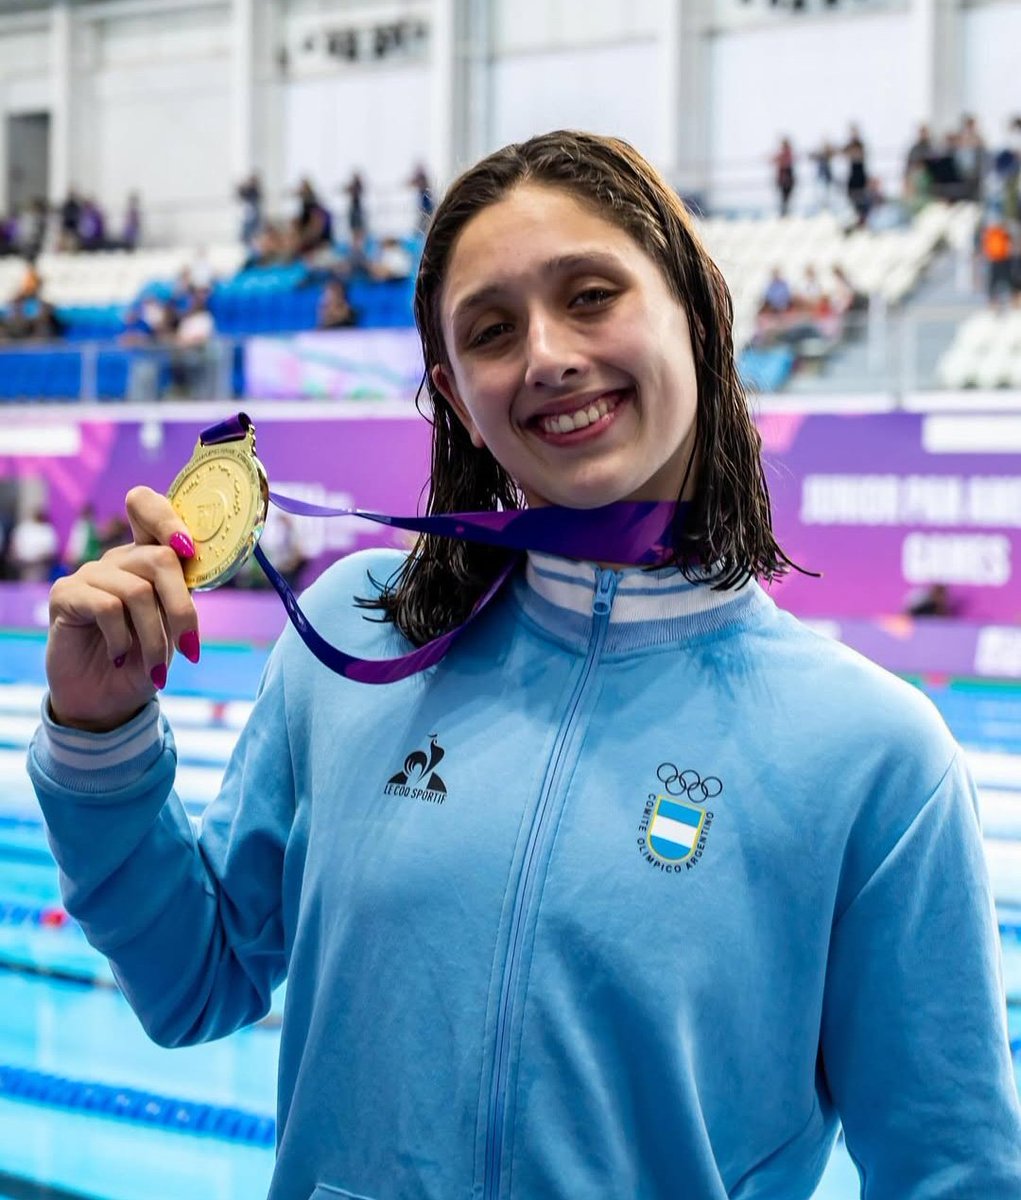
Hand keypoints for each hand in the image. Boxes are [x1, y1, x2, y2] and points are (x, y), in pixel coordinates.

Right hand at [45, 486, 199, 731]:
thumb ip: (182, 597)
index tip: (189, 549)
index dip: (168, 518)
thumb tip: (196, 568)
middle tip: (189, 649)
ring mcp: (91, 574)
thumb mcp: (173, 629)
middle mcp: (119, 559)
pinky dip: (122, 639)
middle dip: (182, 609)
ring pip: (138, 591)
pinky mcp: (66, 594)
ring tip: (156, 669)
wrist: (106, 699)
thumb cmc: (145, 660)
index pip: (146, 507)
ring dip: (154, 639)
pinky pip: (107, 607)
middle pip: (160, 558)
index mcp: (148, 557)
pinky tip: (119, 657)